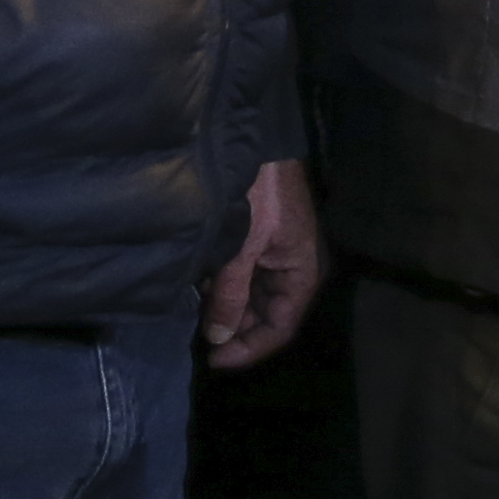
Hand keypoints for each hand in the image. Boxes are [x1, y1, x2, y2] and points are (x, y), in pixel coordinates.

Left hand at [200, 157, 324, 369]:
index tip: (213, 358)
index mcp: (301, 275)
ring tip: (197, 300)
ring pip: (249, 295)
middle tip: (198, 328)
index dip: (247, 349)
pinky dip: (222, 280)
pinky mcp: (260, 240)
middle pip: (264, 315)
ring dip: (224, 301)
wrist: (257, 141)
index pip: (278, 329)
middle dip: (232, 323)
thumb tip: (217, 338)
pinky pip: (242, 273)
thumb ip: (229, 296)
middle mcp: (293, 269)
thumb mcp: (241, 249)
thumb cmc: (257, 194)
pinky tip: (201, 276)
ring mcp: (276, 254)